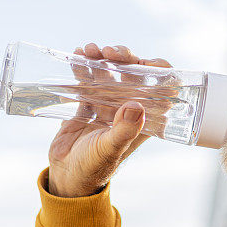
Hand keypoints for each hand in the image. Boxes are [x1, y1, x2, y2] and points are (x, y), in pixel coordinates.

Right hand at [48, 43, 171, 197]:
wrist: (66, 176)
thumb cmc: (93, 167)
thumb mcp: (109, 148)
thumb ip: (124, 129)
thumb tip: (136, 106)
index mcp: (143, 119)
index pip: (160, 88)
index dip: (155, 70)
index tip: (140, 61)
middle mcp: (128, 110)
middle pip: (133, 75)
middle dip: (122, 58)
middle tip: (108, 51)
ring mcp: (107, 106)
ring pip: (109, 74)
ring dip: (100, 59)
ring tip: (87, 50)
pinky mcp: (87, 106)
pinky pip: (87, 81)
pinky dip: (82, 68)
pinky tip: (75, 57)